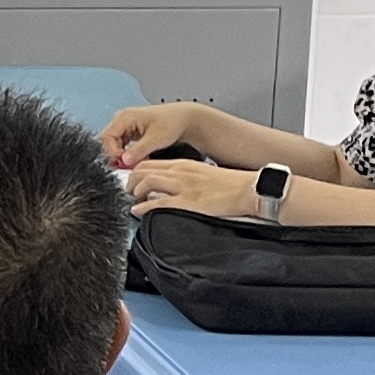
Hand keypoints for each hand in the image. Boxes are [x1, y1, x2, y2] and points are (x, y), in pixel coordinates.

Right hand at [98, 99, 208, 167]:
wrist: (182, 119)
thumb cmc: (172, 122)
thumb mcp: (156, 138)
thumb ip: (139, 150)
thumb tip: (124, 160)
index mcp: (125, 116)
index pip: (107, 137)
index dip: (112, 152)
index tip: (124, 163)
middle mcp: (121, 120)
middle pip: (108, 142)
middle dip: (117, 155)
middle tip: (129, 165)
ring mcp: (124, 126)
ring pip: (114, 146)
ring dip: (123, 156)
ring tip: (136, 162)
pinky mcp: (129, 133)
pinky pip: (121, 146)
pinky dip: (128, 155)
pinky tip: (139, 158)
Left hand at [124, 158, 257, 219]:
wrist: (247, 189)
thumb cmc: (230, 185)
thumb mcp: (203, 175)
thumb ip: (186, 178)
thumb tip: (172, 188)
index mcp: (184, 164)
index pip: (150, 163)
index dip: (136, 173)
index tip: (131, 182)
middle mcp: (180, 172)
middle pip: (143, 169)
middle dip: (130, 181)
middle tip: (127, 192)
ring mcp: (183, 186)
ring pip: (146, 181)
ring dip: (134, 192)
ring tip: (132, 201)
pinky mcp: (188, 201)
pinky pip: (158, 202)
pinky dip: (143, 206)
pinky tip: (138, 211)